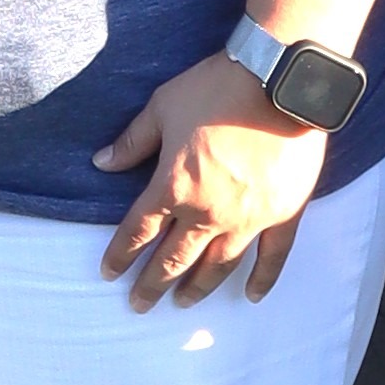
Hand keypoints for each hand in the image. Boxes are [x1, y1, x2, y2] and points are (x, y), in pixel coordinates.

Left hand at [96, 55, 329, 311]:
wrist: (279, 79)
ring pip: (217, 265)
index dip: (121, 254)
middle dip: (153, 284)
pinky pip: (272, 256)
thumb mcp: (163, 106)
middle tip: (140, 305)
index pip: (139, 231)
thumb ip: (133, 141)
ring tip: (182, 303)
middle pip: (174, 258)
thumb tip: (101, 163)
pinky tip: (250, 296)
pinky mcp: (283, 214)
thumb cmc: (217, 88)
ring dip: (198, 287)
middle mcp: (207, 212)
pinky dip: (262, 279)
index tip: (109, 273)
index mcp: (174, 186)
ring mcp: (248, 218)